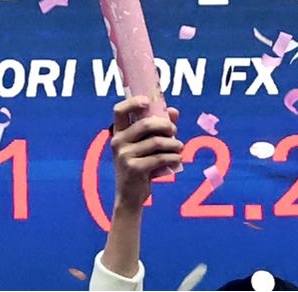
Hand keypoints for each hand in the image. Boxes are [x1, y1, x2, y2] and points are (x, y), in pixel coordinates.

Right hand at [110, 96, 180, 211]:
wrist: (130, 195)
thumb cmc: (140, 165)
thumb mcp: (144, 146)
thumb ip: (157, 128)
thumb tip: (174, 111)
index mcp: (118, 133)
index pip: (119, 110)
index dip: (133, 102)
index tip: (147, 101)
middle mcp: (118, 142)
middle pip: (145, 124)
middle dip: (165, 125)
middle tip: (174, 130)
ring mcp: (124, 155)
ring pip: (156, 142)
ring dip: (173, 144)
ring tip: (179, 148)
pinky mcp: (134, 169)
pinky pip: (160, 157)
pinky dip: (173, 157)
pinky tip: (178, 158)